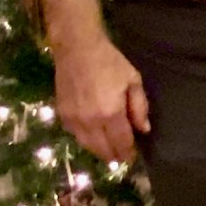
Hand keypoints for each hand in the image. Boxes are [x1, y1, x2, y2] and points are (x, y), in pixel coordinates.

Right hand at [52, 35, 149, 162]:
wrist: (78, 50)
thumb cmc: (110, 62)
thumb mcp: (133, 80)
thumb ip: (139, 107)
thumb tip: (144, 129)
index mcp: (110, 113)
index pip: (121, 143)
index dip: (128, 152)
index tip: (133, 156)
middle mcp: (90, 122)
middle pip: (103, 149)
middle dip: (114, 155)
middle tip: (122, 156)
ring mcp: (74, 120)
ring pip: (87, 146)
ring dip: (99, 151)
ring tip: (109, 150)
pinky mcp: (62, 116)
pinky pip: (76, 136)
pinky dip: (86, 140)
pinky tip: (94, 136)